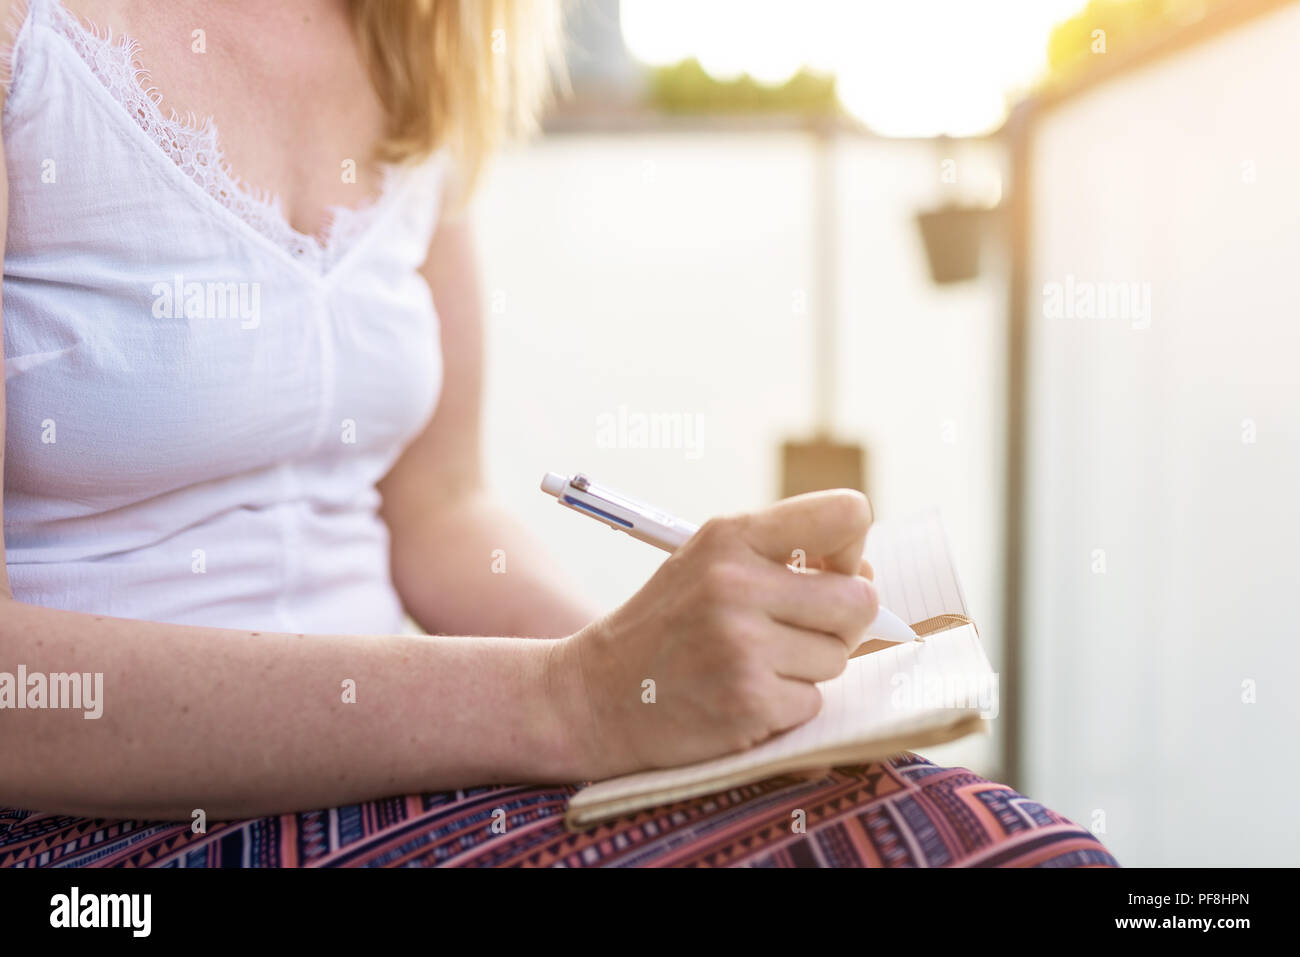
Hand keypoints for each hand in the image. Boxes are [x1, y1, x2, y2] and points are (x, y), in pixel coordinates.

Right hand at [555, 489, 879, 779]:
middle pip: (859, 599)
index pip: (847, 514)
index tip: (825, 575)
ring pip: (837, 656)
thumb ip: (783, 559)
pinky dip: (784, 707)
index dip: (850, 552)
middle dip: (838, 624)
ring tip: (749, 666)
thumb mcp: (707, 565)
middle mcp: (736, 583)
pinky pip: (812, 702)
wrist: (593, 696)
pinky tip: (739, 697)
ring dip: (804, 670)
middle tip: (790, 634)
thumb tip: (867, 577)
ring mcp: (742, 644)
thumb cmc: (665, 628)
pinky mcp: (749, 700)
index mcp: (730, 536)